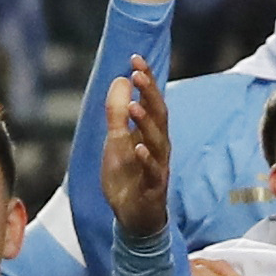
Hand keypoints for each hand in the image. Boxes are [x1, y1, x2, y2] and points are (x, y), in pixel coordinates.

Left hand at [102, 61, 173, 242]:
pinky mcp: (153, 187)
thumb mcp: (116, 142)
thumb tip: (120, 80)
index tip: (135, 58)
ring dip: (146, 123)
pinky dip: (146, 160)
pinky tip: (138, 148)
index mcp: (151, 132)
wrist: (135, 217)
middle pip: (159, 115)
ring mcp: (158, 166)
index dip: (146, 80)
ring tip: (134, 106)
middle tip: (138, 74)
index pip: (151, 100)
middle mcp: (159, 146)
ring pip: (157, 141)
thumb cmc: (129, 177)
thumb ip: (117, 113)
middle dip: (150, 94)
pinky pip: (152, 171)